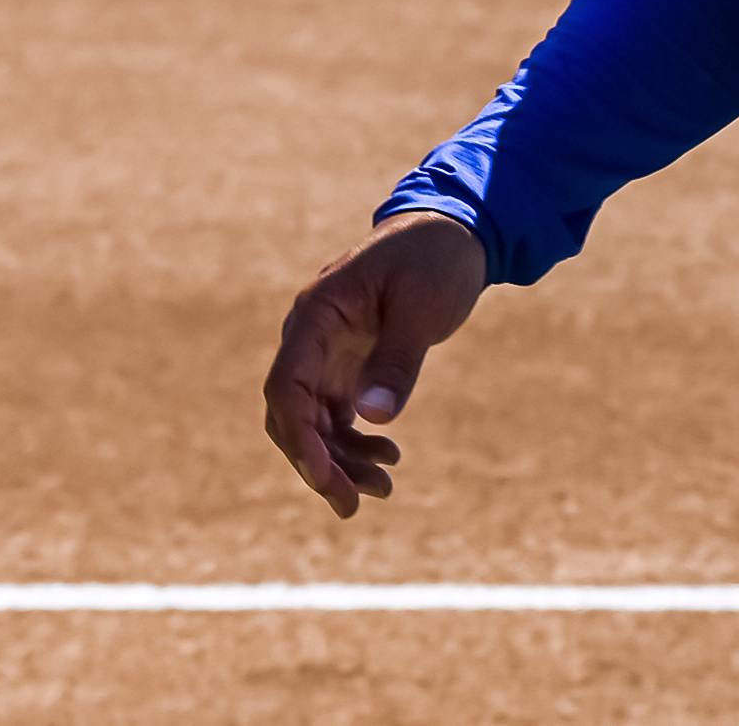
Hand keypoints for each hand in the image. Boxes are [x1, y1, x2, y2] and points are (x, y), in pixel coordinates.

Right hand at [261, 211, 488, 517]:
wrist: (452, 234)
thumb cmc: (434, 259)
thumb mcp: (421, 308)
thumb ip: (397, 359)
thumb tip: (373, 417)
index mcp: (315, 315)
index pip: (287, 387)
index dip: (299, 439)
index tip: (325, 480)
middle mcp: (311, 337)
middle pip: (292, 414)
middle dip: (317, 463)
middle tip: (353, 505)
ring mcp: (327, 353)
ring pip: (315, 422)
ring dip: (340, 461)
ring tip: (384, 490)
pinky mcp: (349, 365)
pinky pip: (337, 415)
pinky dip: (356, 443)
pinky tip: (388, 460)